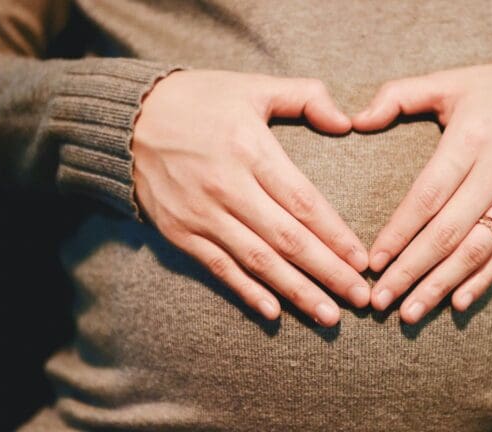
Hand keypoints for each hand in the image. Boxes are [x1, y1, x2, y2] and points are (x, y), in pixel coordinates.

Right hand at [132, 69, 369, 326]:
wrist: (128, 118)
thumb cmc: (199, 100)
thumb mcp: (252, 87)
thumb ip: (305, 97)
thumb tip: (346, 122)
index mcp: (250, 149)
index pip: (303, 202)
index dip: (336, 235)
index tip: (362, 261)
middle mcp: (227, 187)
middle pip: (287, 240)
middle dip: (328, 272)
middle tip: (361, 299)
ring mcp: (201, 214)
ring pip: (258, 261)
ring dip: (296, 291)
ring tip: (329, 315)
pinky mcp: (180, 232)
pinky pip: (219, 268)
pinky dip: (247, 292)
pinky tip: (274, 313)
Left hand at [351, 61, 491, 323]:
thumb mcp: (451, 81)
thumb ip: (399, 96)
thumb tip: (355, 120)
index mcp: (470, 141)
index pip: (427, 196)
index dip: (398, 232)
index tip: (372, 261)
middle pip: (446, 234)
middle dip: (410, 271)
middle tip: (380, 300)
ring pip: (474, 252)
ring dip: (440, 286)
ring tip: (409, 313)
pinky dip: (481, 282)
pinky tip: (456, 304)